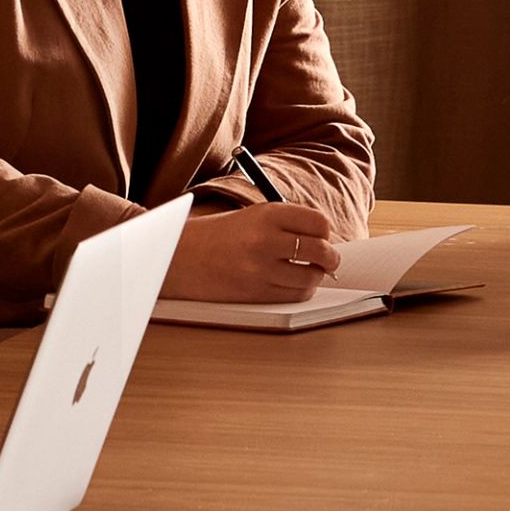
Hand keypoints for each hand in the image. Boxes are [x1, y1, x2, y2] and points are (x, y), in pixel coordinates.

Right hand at [167, 197, 344, 305]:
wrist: (180, 257)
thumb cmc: (217, 235)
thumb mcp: (251, 216)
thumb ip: (286, 224)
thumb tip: (325, 240)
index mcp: (266, 214)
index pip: (318, 223)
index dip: (324, 231)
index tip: (321, 235)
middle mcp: (265, 241)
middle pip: (320, 251)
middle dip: (329, 257)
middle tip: (328, 258)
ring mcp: (261, 270)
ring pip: (311, 278)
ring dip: (315, 276)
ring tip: (308, 271)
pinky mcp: (256, 293)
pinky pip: (295, 295)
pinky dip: (300, 290)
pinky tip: (292, 283)